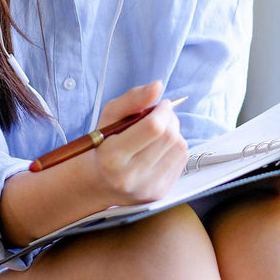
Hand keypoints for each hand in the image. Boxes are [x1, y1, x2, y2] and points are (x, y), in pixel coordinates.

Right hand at [89, 81, 189, 205]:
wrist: (97, 183)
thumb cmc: (104, 144)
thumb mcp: (110, 116)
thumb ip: (133, 98)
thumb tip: (157, 86)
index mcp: (112, 157)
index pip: (153, 128)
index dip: (163, 110)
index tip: (160, 105)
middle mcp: (130, 177)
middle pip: (169, 136)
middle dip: (170, 119)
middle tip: (160, 116)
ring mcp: (147, 188)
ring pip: (180, 148)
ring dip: (175, 133)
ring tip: (159, 133)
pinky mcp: (160, 194)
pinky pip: (182, 161)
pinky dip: (175, 148)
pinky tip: (160, 149)